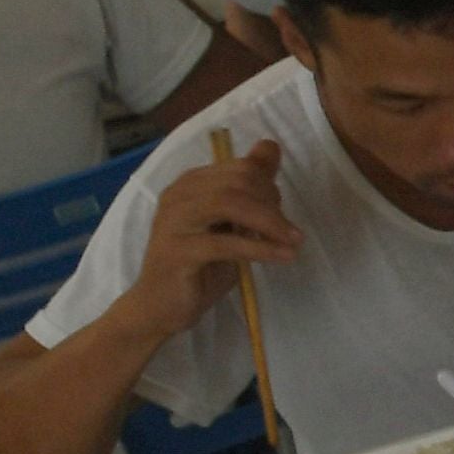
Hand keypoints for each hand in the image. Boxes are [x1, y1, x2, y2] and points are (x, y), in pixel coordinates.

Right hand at [128, 143, 299, 328]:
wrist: (160, 306)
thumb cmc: (201, 268)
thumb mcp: (232, 226)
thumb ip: (250, 191)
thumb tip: (271, 147)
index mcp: (191, 184)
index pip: (239, 168)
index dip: (269, 187)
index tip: (282, 213)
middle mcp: (179, 195)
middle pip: (237, 180)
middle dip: (272, 203)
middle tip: (288, 231)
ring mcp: (174, 221)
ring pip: (229, 202)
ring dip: (270, 221)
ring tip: (293, 241)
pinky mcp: (177, 250)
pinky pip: (225, 242)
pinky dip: (260, 248)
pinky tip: (282, 256)